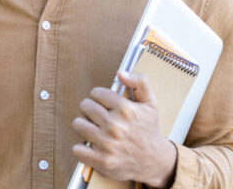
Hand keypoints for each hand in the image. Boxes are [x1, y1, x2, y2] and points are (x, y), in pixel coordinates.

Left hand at [72, 71, 176, 187]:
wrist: (155, 161)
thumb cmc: (149, 129)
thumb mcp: (150, 103)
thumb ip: (140, 82)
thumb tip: (121, 72)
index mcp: (126, 110)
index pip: (96, 93)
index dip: (98, 96)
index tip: (104, 103)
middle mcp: (116, 126)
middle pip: (85, 106)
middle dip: (90, 109)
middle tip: (98, 116)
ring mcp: (108, 145)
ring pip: (78, 124)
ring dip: (84, 126)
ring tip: (94, 129)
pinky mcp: (102, 161)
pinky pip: (77, 149)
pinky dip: (82, 148)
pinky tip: (92, 146)